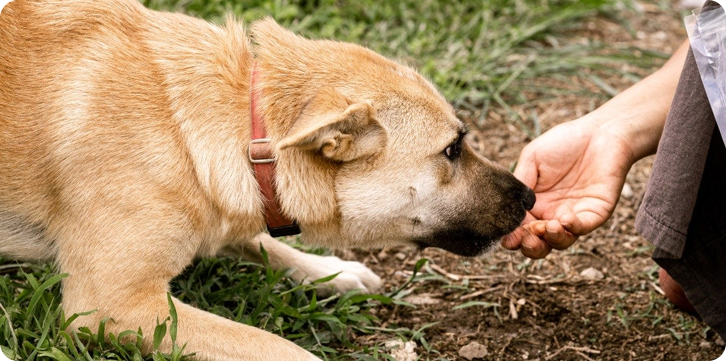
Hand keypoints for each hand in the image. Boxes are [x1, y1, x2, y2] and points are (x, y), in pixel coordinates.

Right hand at [502, 116, 634, 257]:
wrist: (600, 132)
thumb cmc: (564, 142)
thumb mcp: (532, 158)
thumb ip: (520, 181)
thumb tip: (510, 207)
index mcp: (534, 204)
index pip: (519, 227)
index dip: (512, 236)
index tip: (506, 238)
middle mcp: (551, 214)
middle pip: (538, 243)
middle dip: (530, 246)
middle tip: (526, 238)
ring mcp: (573, 216)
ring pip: (560, 241)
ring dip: (551, 239)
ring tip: (547, 227)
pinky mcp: (595, 213)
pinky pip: (583, 228)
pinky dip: (573, 228)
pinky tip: (564, 220)